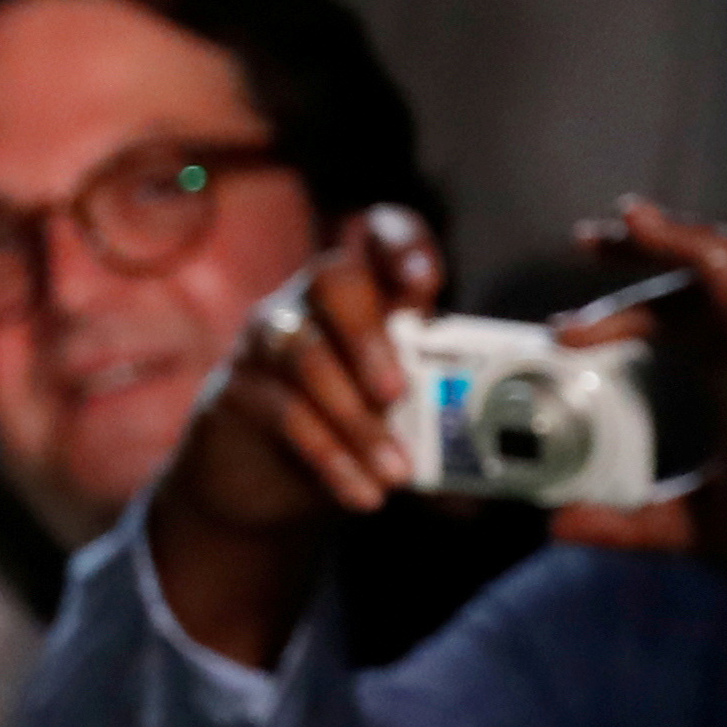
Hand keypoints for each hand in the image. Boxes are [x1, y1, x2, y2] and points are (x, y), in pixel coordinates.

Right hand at [165, 206, 443, 541]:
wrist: (264, 479)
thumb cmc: (349, 429)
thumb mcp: (400, 418)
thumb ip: (439, 424)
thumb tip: (489, 464)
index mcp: (365, 292)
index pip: (377, 233)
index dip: (400, 244)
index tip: (425, 281)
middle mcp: (311, 301)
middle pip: (333, 279)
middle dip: (369, 334)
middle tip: (397, 393)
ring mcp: (268, 339)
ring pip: (306, 356)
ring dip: (356, 420)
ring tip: (396, 473)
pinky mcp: (237, 389)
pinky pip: (284, 414)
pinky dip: (330, 457)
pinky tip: (362, 493)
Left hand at [549, 200, 726, 575]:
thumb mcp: (696, 525)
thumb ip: (630, 523)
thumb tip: (557, 523)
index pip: (682, 318)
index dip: (623, 315)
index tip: (561, 330)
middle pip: (703, 275)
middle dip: (647, 249)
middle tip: (587, 238)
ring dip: (679, 239)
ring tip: (629, 220)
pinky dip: (702, 252)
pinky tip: (654, 230)